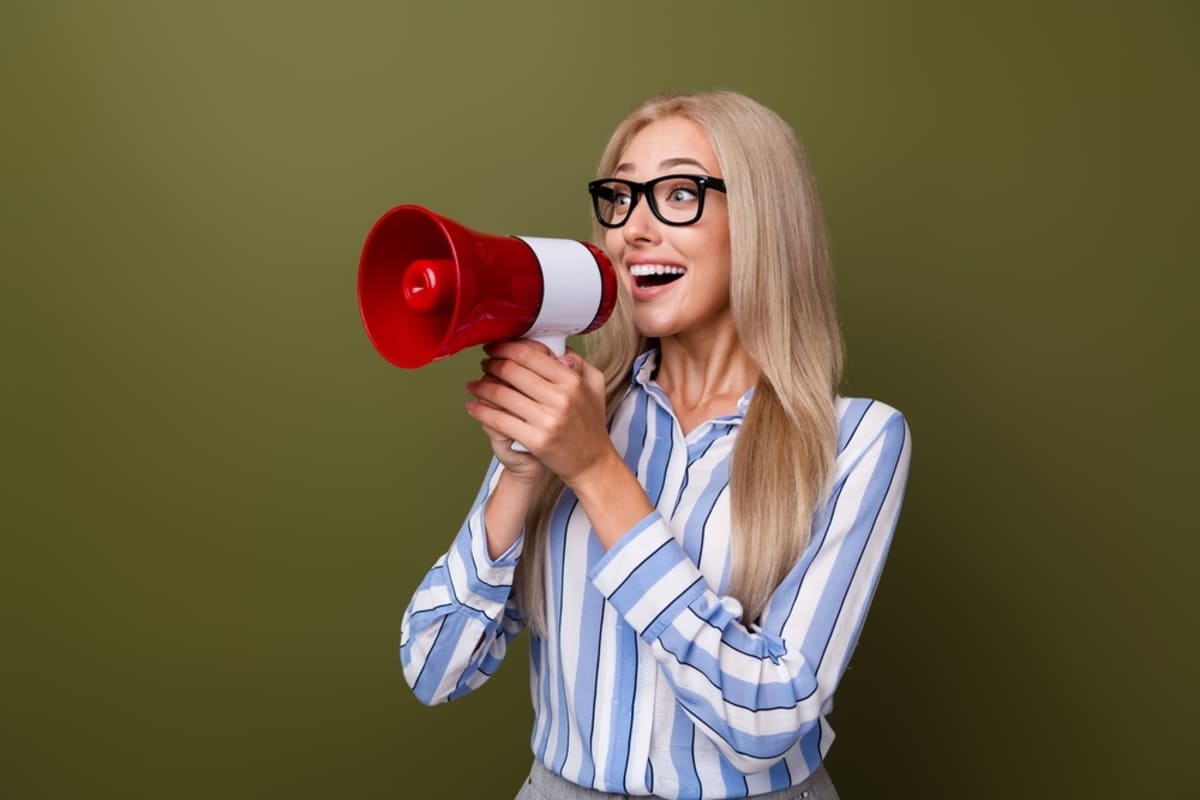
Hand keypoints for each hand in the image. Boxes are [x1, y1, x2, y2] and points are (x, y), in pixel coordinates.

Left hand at [465, 340, 611, 486]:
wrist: (592, 463)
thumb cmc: (591, 425)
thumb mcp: (594, 386)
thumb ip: (578, 363)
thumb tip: (556, 349)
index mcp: (572, 380)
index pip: (530, 355)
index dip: (505, 348)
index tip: (495, 347)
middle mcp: (561, 398)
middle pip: (511, 371)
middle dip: (491, 364)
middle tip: (484, 364)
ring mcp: (548, 420)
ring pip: (501, 395)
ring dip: (480, 387)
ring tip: (473, 385)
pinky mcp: (536, 440)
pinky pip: (499, 421)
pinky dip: (481, 412)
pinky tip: (473, 407)